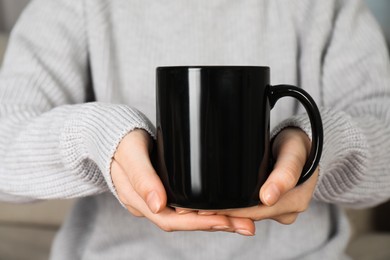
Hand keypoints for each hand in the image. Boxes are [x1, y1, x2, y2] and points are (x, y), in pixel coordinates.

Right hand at [111, 129, 254, 234]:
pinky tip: (224, 208)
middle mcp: (150, 205)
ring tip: (244, 221)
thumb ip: (142, 177)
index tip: (226, 221)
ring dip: (216, 220)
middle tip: (247, 227)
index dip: (200, 223)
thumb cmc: (120, 142)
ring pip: (189, 217)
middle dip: (217, 225)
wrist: (112, 135)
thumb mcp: (131, 155)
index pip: (172, 221)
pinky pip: (187, 207)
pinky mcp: (165, 191)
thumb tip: (158, 204)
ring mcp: (157, 200)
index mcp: (139, 202)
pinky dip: (207, 209)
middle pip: (186, 223)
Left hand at [197, 128, 317, 224]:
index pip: (254, 211)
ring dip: (225, 212)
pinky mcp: (273, 206)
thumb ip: (285, 173)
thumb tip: (268, 197)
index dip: (228, 211)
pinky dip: (234, 207)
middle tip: (190, 209)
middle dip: (221, 213)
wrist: (306, 147)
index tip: (203, 209)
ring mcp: (280, 210)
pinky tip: (214, 204)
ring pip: (248, 215)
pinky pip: (251, 210)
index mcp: (294, 200)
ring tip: (195, 208)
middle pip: (248, 216)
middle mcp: (287, 210)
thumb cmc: (298, 145)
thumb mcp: (293, 153)